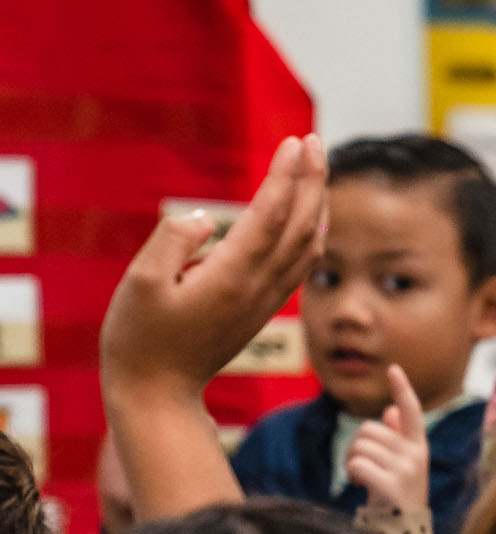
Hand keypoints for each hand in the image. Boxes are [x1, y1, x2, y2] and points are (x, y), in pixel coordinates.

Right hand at [99, 134, 327, 397]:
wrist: (159, 392)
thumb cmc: (140, 337)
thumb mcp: (140, 285)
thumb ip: (171, 243)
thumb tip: (202, 220)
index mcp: (232, 276)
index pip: (271, 216)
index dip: (287, 177)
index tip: (297, 143)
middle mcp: (258, 286)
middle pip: (300, 225)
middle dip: (312, 181)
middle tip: (315, 141)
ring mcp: (264, 299)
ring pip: (307, 245)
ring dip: (316, 204)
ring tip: (318, 168)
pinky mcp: (261, 308)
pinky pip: (299, 266)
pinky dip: (312, 235)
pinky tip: (313, 220)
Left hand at [344, 365, 430, 513]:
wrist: (404, 532)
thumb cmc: (398, 495)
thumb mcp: (402, 465)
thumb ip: (398, 438)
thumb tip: (391, 411)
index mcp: (418, 446)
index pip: (411, 411)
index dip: (402, 389)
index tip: (393, 368)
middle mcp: (416, 455)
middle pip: (369, 430)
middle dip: (357, 446)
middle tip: (363, 467)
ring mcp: (406, 470)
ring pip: (360, 446)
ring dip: (352, 461)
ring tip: (363, 478)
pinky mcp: (392, 485)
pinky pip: (358, 464)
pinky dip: (352, 474)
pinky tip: (361, 485)